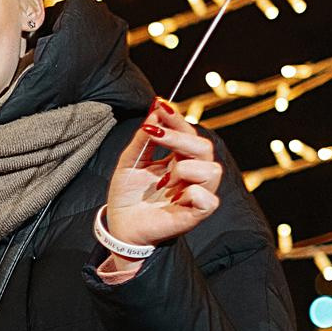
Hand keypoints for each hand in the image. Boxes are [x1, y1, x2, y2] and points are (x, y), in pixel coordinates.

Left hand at [106, 98, 222, 250]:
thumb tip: (155, 110)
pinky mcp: (195, 215)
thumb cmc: (128, 195)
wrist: (119, 225)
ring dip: (185, 168)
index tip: (160, 105)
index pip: (188, 134)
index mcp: (179, 160)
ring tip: (163, 180)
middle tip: (155, 131)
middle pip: (204, 147)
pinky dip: (195, 193)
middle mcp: (192, 175)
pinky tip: (175, 196)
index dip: (177, 119)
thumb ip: (142, 140)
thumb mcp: (129, 162)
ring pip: (212, 170)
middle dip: (179, 137)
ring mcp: (195, 194)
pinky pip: (209, 200)